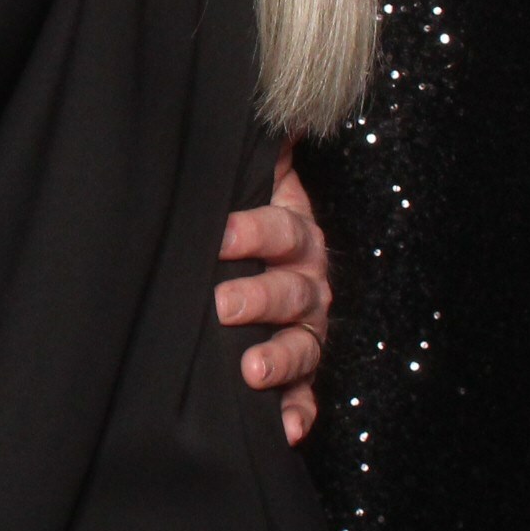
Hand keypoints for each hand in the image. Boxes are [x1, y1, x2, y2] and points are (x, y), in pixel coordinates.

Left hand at [217, 139, 331, 444]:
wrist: (258, 259)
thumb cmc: (245, 219)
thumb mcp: (252, 179)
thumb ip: (257, 149)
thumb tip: (270, 100)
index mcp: (296, 234)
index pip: (282, 230)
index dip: (254, 231)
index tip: (220, 235)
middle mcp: (310, 283)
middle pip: (293, 291)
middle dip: (258, 298)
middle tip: (220, 305)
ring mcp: (308, 329)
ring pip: (304, 345)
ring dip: (278, 359)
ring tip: (248, 371)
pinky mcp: (302, 373)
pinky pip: (309, 395)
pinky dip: (299, 413)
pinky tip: (287, 430)